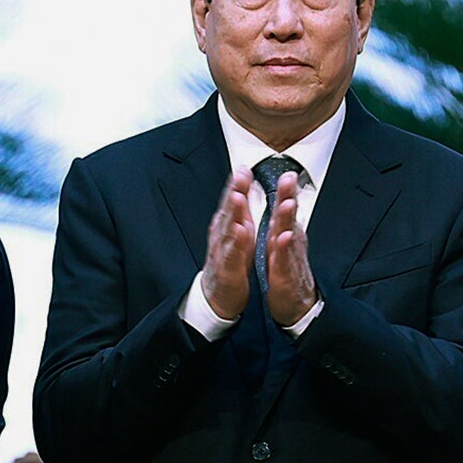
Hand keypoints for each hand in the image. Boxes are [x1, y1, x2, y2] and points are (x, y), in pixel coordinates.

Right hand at [201, 168, 254, 321]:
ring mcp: (222, 251)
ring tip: (238, 197)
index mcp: (226, 226)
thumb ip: (238, 212)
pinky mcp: (227, 268)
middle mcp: (221, 235)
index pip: (232, 201)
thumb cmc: (230, 262)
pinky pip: (232, 254)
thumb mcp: (236, 233)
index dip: (237, 184)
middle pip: (228, 210)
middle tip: (240, 174)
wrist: (218, 296)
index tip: (244, 166)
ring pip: (228, 229)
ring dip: (233, 213)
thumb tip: (240, 189)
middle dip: (234, 191)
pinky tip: (242, 231)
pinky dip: (236, 242)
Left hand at [263, 171, 318, 327]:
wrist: (295, 306)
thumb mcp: (283, 246)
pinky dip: (283, 249)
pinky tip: (282, 237)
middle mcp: (291, 244)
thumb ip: (284, 225)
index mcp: (287, 236)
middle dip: (289, 197)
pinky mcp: (285, 276)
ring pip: (288, 235)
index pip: (285, 210)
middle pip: (289, 217)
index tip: (286, 173)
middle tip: (289, 178)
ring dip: (287, 219)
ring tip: (287, 203)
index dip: (286, 192)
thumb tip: (286, 203)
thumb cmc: (288, 273)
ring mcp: (289, 259)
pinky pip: (284, 260)